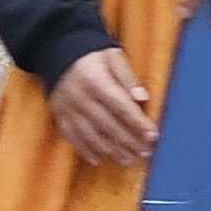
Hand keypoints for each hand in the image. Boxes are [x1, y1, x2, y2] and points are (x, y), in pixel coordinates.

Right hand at [49, 47, 157, 164]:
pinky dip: (86, 151)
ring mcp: (68, 110)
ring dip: (111, 151)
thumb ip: (128, 77)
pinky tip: (100, 159)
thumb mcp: (113, 56)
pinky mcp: (60, 116)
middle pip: (108, 126)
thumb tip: (143, 98)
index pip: (122, 107)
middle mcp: (81, 99)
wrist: (57, 50)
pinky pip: (73, 138)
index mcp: (97, 82)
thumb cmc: (92, 54)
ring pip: (92, 136)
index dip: (138, 123)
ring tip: (128, 160)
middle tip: (146, 152)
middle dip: (129, 142)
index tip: (153, 135)